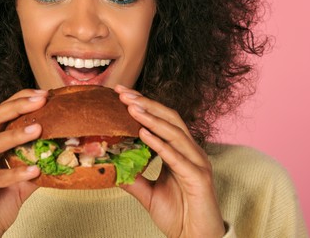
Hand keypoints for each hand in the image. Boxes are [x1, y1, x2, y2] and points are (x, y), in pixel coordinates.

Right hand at [0, 89, 46, 237]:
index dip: (18, 101)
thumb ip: (32, 164)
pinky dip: (14, 173)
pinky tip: (34, 170)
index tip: (42, 94)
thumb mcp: (18, 182)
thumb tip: (61, 152)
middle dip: (17, 106)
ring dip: (16, 135)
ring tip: (39, 128)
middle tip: (41, 100)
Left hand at [114, 85, 225, 237]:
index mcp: (182, 152)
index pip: (163, 121)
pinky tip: (143, 134)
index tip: (121, 93)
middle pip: (170, 119)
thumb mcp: (148, 193)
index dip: (144, 105)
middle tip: (122, 93)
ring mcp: (197, 163)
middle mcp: (192, 153)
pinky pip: (177, 157)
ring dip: (151, 118)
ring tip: (131, 107)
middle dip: (146, 103)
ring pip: (174, 133)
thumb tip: (110, 165)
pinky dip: (160, 144)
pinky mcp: (199, 178)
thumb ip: (133, 177)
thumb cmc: (178, 215)